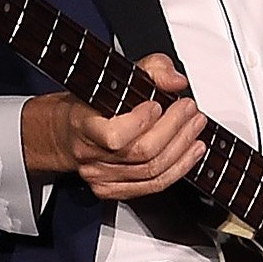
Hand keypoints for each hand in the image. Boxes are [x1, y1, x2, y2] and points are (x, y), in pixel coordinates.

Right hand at [20, 53, 206, 200]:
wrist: (67, 133)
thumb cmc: (93, 103)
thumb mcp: (120, 75)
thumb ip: (152, 70)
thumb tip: (176, 81)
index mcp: (84, 125)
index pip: (114, 136)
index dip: (141, 122)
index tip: (157, 104)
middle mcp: (90, 156)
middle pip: (141, 153)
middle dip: (174, 130)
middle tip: (189, 111)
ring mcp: (101, 177)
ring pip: (151, 172)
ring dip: (182, 148)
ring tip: (195, 128)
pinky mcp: (114, 191)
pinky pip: (153, 186)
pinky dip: (179, 169)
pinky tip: (191, 152)